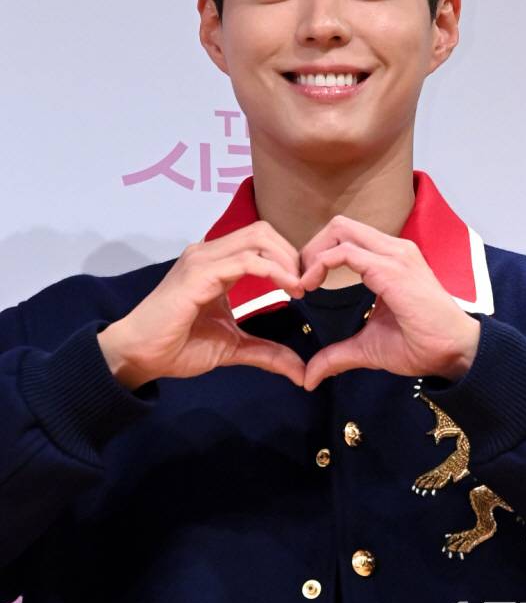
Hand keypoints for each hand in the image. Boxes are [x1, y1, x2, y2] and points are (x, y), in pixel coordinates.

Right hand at [98, 222, 305, 389]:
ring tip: (300, 287)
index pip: (261, 240)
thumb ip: (266, 352)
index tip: (306, 285)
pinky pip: (246, 261)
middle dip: (292, 253)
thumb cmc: (177, 345)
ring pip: (257, 238)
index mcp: (217, 263)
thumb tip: (300, 371)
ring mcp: (202, 259)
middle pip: (263, 231)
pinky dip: (273, 271)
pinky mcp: (199, 274)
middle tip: (307, 283)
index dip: (288, 256)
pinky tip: (288, 289)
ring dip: (286, 260)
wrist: (139, 355)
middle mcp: (209, 253)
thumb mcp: (233, 347)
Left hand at [299, 216, 480, 390]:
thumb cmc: (420, 345)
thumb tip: (309, 377)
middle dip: (312, 248)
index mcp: (390, 260)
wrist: (455, 353)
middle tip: (300, 281)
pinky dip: (320, 265)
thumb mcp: (367, 348)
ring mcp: (394, 255)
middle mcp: (393, 249)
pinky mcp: (391, 269)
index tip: (304, 286)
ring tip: (303, 284)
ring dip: (313, 254)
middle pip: (339, 225)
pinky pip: (344, 252)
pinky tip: (310, 287)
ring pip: (340, 229)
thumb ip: (336, 355)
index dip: (319, 255)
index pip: (346, 237)